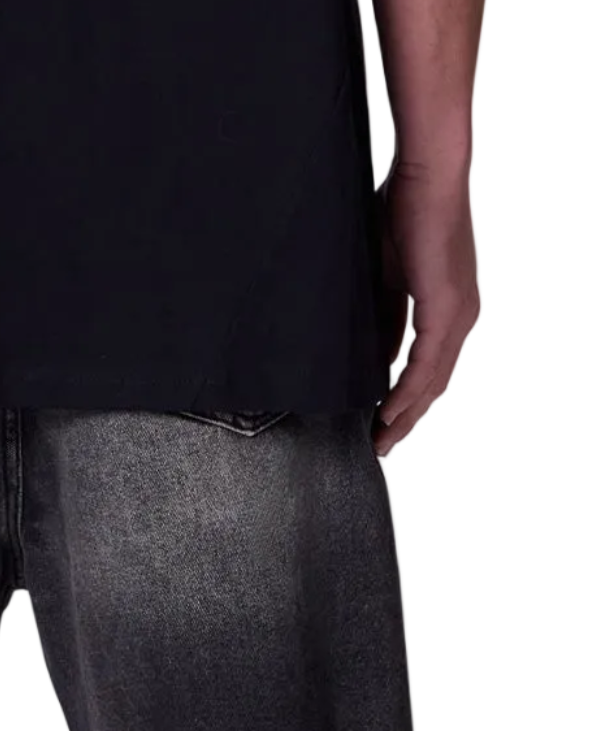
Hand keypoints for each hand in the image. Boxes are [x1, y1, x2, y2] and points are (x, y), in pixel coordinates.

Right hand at [374, 158, 479, 455]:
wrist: (426, 172)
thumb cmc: (403, 208)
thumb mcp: (388, 276)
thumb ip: (387, 318)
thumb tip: (380, 357)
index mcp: (449, 307)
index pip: (429, 368)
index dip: (406, 400)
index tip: (381, 423)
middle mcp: (461, 315)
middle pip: (433, 384)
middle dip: (405, 418)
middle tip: (380, 445)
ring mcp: (458, 314)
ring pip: (432, 381)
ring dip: (405, 415)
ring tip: (381, 439)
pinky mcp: (446, 308)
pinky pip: (426, 364)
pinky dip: (407, 392)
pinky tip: (389, 412)